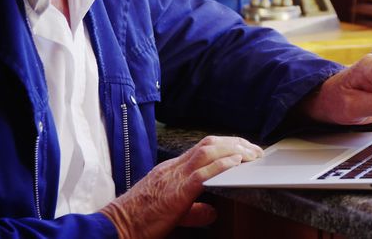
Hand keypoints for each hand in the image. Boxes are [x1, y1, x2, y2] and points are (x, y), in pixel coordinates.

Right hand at [99, 136, 262, 238]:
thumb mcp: (171, 211)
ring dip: (234, 150)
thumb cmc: (139, 220)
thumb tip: (212, 212)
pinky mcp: (175, 193)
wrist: (115, 227)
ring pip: (207, 151)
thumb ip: (194, 209)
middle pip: (209, 144)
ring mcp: (173, 178)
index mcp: (171, 170)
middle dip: (236, 143)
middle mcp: (173, 168)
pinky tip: (236, 163)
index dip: (227, 145)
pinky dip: (221, 165)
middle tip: (255, 150)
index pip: (203, 148)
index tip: (244, 149)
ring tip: (251, 154)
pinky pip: (201, 174)